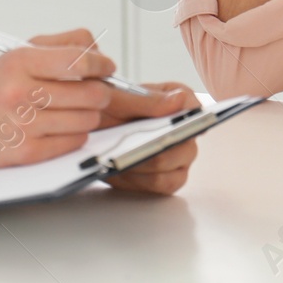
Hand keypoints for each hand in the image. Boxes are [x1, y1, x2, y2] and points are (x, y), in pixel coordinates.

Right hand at [0, 28, 117, 172]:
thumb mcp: (19, 55)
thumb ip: (62, 47)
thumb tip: (100, 56)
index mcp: (19, 61)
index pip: (79, 61)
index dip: (102, 64)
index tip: (107, 67)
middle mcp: (20, 92)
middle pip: (91, 93)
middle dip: (100, 91)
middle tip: (94, 90)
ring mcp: (23, 125)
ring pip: (87, 119)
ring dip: (88, 114)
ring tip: (73, 109)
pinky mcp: (27, 152)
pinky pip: (75, 141)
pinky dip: (76, 134)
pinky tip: (61, 126)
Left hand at [36, 30, 198, 195]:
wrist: (90, 133)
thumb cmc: (104, 109)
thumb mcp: (115, 99)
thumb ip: (147, 100)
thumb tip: (180, 99)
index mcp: (176, 98)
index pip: (192, 106)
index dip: (185, 116)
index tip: (167, 124)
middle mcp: (183, 128)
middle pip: (184, 142)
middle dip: (155, 146)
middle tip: (131, 145)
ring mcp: (179, 154)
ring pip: (174, 166)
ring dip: (144, 165)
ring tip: (119, 157)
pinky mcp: (168, 177)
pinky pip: (164, 184)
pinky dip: (141, 180)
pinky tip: (122, 170)